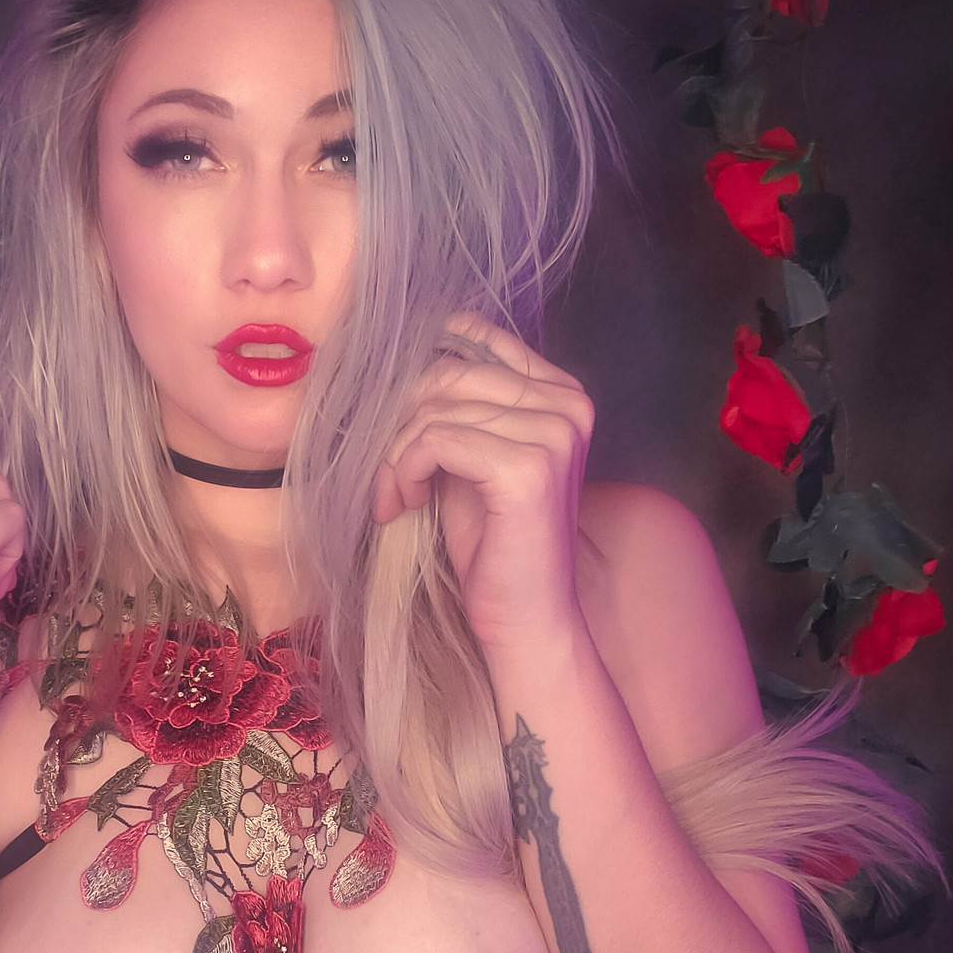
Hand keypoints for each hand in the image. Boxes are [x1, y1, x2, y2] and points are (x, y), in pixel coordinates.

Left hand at [373, 314, 592, 650]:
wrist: (524, 617)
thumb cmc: (492, 544)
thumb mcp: (469, 458)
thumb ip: (454, 407)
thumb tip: (390, 361)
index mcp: (561, 390)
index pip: (472, 336)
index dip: (415, 370)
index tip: (388, 419)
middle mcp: (567, 403)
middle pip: (445, 373)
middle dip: (397, 423)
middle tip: (384, 475)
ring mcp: (554, 432)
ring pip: (434, 409)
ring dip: (394, 456)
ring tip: (395, 498)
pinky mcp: (528, 467)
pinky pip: (435, 440)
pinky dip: (403, 471)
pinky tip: (402, 504)